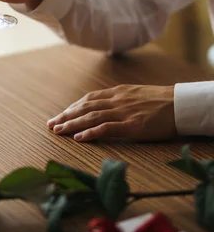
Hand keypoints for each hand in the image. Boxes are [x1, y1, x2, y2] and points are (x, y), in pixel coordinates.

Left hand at [47, 84, 175, 141]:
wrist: (180, 104)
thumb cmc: (162, 101)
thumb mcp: (137, 94)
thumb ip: (121, 99)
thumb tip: (108, 105)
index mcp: (118, 93)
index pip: (89, 99)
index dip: (72, 107)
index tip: (60, 115)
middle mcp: (117, 101)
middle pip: (85, 107)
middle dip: (66, 116)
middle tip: (51, 125)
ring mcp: (123, 113)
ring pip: (91, 117)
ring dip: (72, 124)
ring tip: (58, 131)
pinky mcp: (132, 126)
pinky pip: (106, 129)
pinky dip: (90, 133)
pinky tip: (78, 138)